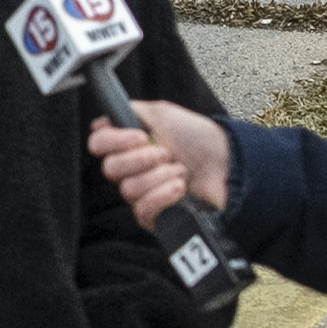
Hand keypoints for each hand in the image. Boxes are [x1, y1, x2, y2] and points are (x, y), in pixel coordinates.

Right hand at [90, 99, 229, 225]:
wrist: (228, 164)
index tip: (139, 136)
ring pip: (128, 189)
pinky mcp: (154, 216)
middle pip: (110, 169)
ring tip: (181, 170)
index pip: (98, 144)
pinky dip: (163, 196)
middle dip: (142, 158)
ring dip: (159, 176)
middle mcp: (132, 170)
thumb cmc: (200, 138)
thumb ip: (129, 111)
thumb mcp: (162, 113)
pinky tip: (179, 187)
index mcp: (129, 144)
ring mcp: (142, 193)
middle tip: (167, 153)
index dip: (114, 141)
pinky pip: (143, 209)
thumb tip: (103, 118)